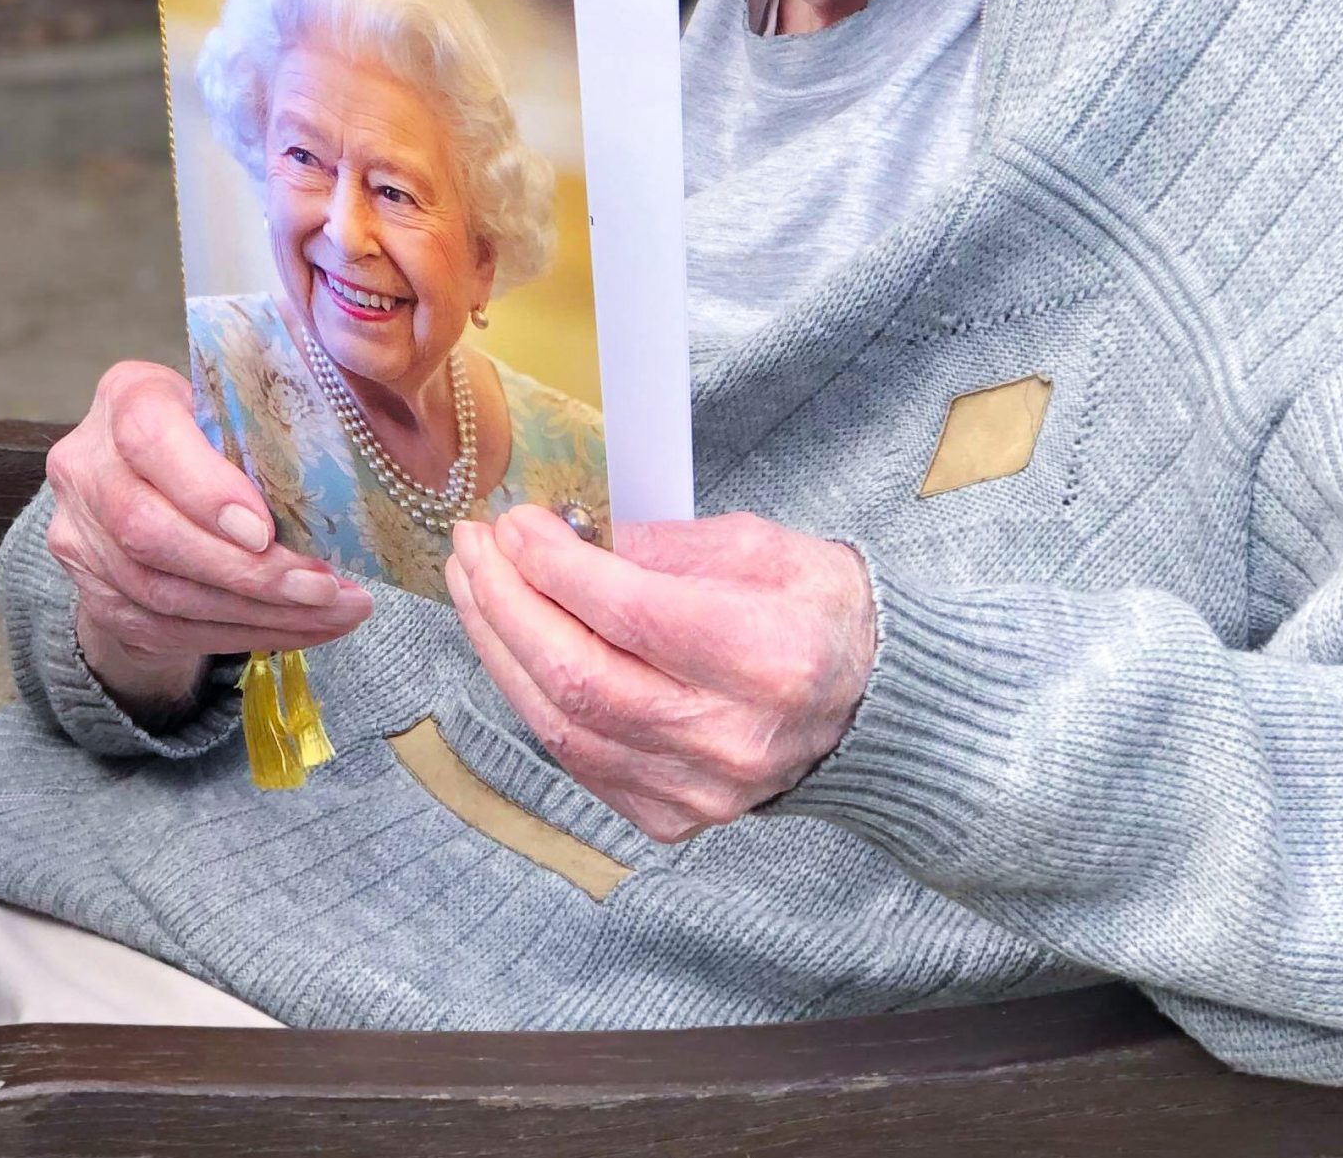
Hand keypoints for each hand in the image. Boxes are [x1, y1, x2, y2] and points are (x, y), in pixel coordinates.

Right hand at [48, 359, 373, 717]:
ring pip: (163, 594)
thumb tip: (356, 459)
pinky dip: (243, 634)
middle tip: (325, 587)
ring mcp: (82, 539)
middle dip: (247, 571)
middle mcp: (86, 466)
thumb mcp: (231, 405)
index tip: (267, 529)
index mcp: (125, 397)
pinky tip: (300, 629)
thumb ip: (265, 424)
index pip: (148, 437)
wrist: (146, 483)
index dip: (204, 488)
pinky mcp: (98, 597)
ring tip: (334, 613)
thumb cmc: (209, 431)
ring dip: (258, 613)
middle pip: (149, 532)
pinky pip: (169, 630)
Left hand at [444, 506, 874, 841]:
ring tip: (473, 587)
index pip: (631, 613)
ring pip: (563, 727)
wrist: (870, 705)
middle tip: (472, 547)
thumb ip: (662, 544)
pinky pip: (576, 760)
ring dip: (500, 650)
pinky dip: (531, 698)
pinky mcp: (672, 819)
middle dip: (506, 604)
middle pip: (580, 677)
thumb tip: (565, 536)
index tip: (514, 523)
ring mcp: (699, 792)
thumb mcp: (760, 545)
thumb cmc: (816, 610)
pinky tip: (510, 646)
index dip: (555, 566)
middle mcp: (733, 739)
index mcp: (768, 658)